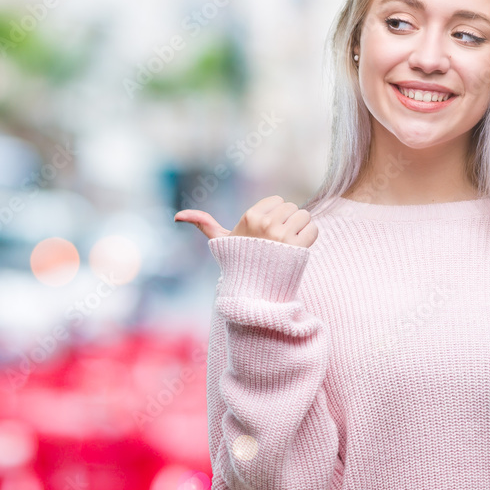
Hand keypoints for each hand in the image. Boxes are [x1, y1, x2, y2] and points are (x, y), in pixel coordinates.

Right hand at [174, 196, 318, 248]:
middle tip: (279, 239)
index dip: (276, 214)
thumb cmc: (237, 262)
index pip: (278, 200)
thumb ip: (203, 224)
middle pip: (292, 207)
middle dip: (289, 221)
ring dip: (301, 228)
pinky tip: (299, 248)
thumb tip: (177, 216)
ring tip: (290, 243)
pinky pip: (313, 228)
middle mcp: (266, 224)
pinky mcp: (298, 247)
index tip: (268, 230)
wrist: (254, 289)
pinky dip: (311, 237)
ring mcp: (282, 236)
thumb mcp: (220, 241)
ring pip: (304, 215)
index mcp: (250, 216)